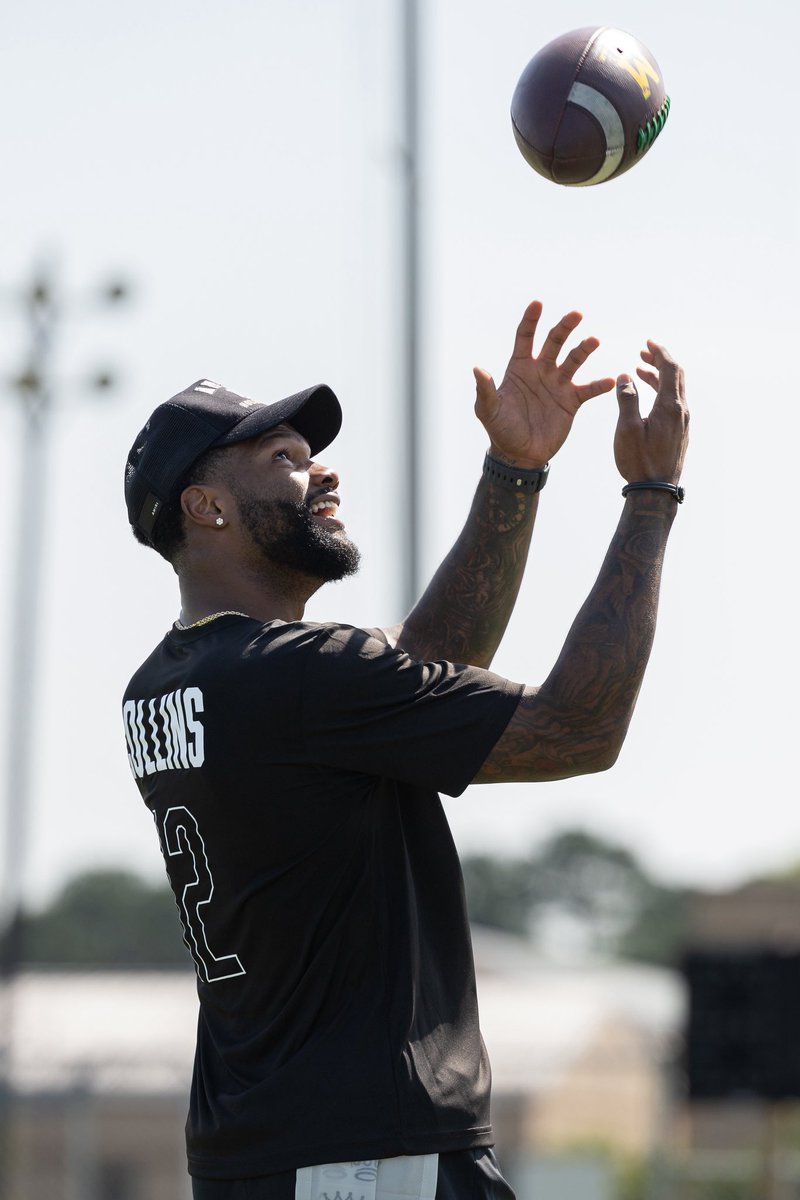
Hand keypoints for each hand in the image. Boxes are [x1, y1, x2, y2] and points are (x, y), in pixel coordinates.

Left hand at [474, 300, 614, 468]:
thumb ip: (485, 389)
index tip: (538, 304)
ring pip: (574, 360)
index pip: (525, 337)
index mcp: (519, 367)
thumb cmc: (500, 430)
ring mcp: (557, 384)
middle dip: (564, 327)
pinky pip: (588, 389)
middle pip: (554, 342)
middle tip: (576, 314)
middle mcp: (541, 370)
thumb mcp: (488, 410)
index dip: (530, 320)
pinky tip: (609, 381)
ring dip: (584, 349)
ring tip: (593, 340)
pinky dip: (599, 385)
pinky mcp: (571, 401)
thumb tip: (477, 369)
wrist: (520, 454)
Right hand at [614, 341, 688, 483]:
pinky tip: (649, 395)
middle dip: (661, 360)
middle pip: (676, 375)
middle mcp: (681, 411)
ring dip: (659, 376)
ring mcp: (682, 422)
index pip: (670, 368)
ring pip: (675, 389)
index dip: (659, 352)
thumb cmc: (638, 461)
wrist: (656, 490)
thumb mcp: (627, 428)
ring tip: (641, 369)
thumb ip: (626, 399)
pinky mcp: (679, 432)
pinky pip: (673, 402)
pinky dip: (661, 390)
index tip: (648, 342)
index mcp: (669, 406)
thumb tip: (625, 377)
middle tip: (644, 351)